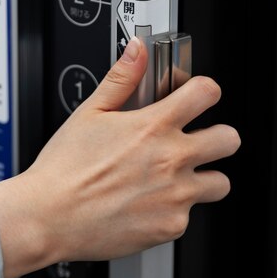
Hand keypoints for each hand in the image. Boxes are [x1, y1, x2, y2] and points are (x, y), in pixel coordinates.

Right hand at [0, 37, 240, 277]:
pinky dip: (171, 212)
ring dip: (202, 180)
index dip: (203, 92)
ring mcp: (175, 196)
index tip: (195, 100)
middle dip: (215, 138)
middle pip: (229, 140)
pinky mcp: (169, 226)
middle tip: (193, 143)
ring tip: (172, 181)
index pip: (208, 93)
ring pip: (219, 184)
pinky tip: (145, 206)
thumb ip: (121, 79)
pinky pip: (188, 217)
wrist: (47, 218)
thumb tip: (137, 51)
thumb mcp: (87, 114)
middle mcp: (171, 160)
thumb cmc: (62, 171)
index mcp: (153, 127)